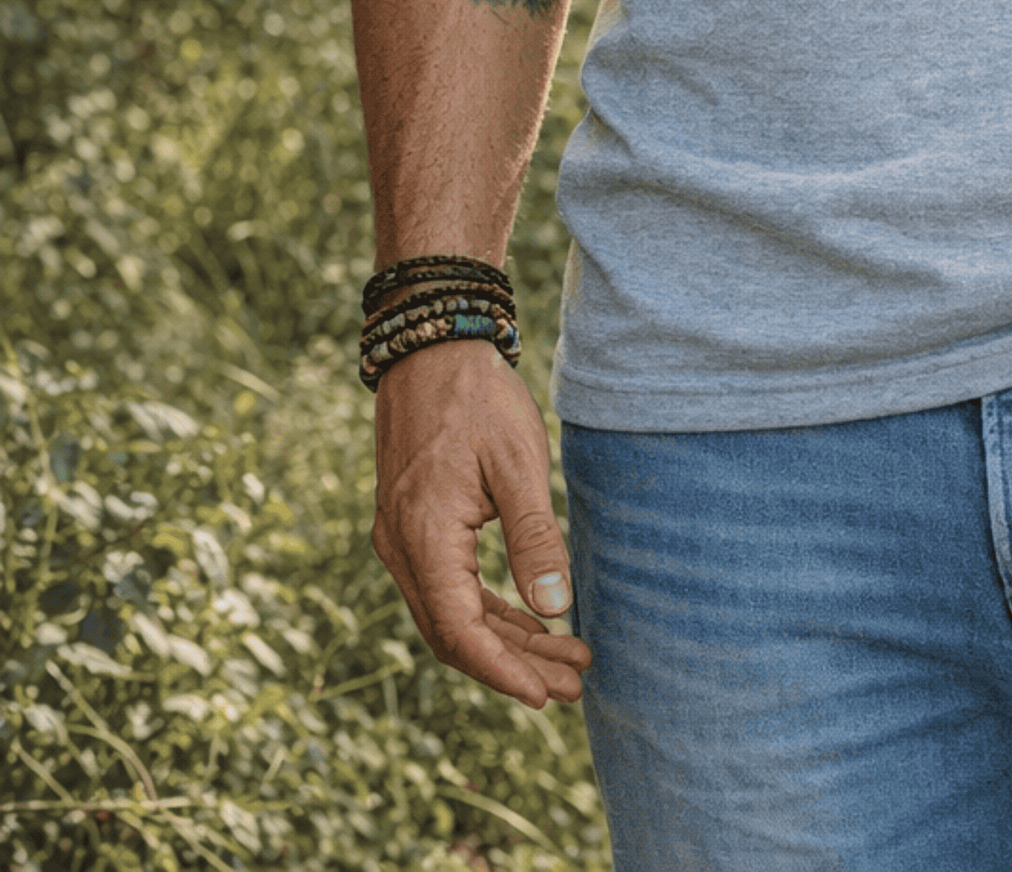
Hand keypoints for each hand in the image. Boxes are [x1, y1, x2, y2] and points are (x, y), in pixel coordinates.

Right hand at [371, 339, 592, 707]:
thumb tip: (556, 608)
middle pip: (455, 633)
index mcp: (424, 534)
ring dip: (507, 642)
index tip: (546, 696)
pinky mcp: (413, 529)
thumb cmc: (478, 399)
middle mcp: (401, 546)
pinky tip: (534, 622)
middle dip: (514, 665)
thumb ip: (535, 535)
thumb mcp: (518, 462)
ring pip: (452, 615)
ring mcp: (401, 539)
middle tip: (573, 686)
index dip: (503, 670)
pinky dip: (490, 611)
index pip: (459, 629)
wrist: (432, 351)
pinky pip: (449, 588)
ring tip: (567, 662)